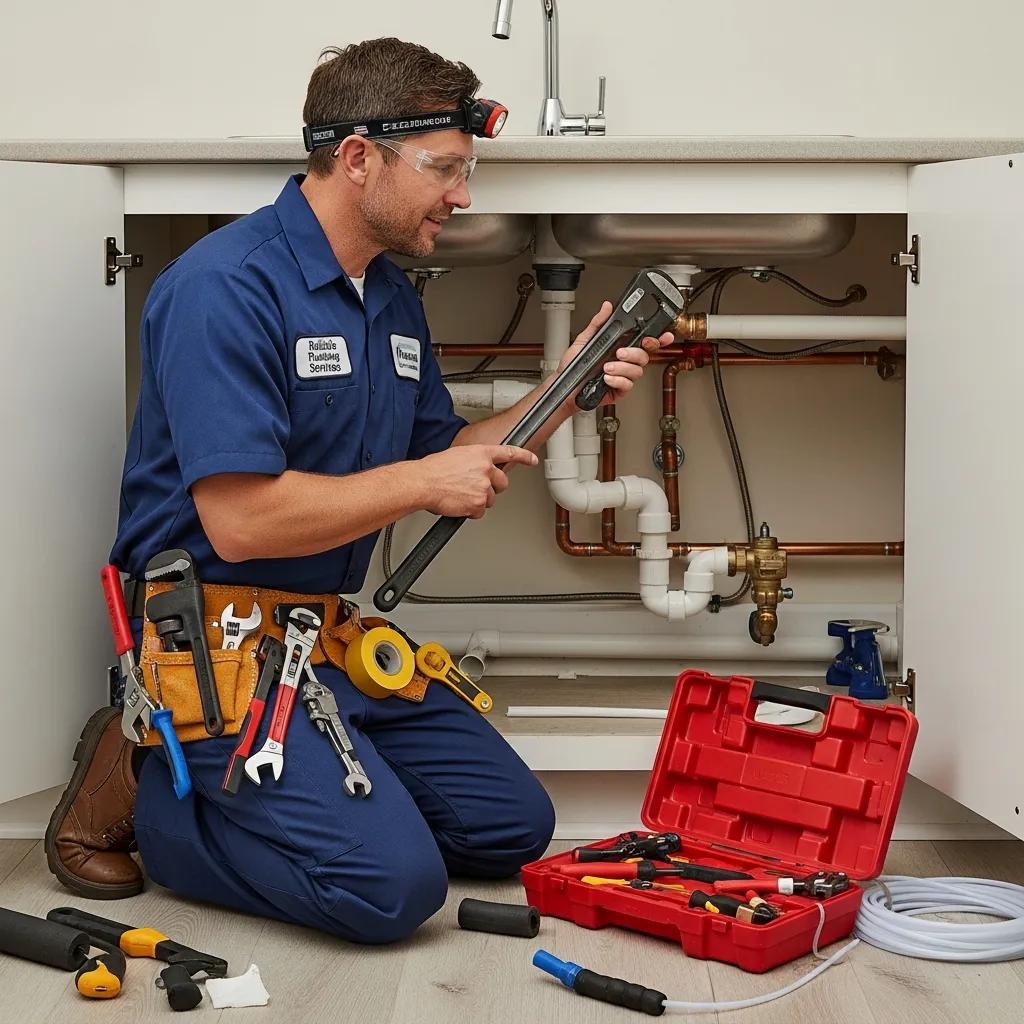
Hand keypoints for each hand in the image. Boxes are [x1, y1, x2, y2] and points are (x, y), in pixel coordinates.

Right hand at [416, 444, 537, 518]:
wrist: (423, 483)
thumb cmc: (433, 470)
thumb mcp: (457, 456)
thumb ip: (473, 462)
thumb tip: (477, 470)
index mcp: (481, 453)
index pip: (509, 452)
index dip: (524, 456)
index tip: (532, 460)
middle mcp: (485, 469)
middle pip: (502, 483)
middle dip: (493, 487)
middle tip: (476, 489)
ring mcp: (484, 487)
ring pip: (490, 499)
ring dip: (478, 500)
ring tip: (460, 495)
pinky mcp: (478, 503)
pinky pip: (480, 512)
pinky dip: (470, 511)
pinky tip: (459, 503)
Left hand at [557, 300, 674, 401]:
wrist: (566, 387)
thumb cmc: (573, 365)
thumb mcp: (584, 340)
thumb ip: (597, 323)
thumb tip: (606, 307)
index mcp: (620, 347)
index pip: (644, 342)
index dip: (658, 339)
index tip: (665, 336)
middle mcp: (624, 362)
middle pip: (644, 356)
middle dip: (633, 354)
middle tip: (619, 353)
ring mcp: (624, 376)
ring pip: (637, 371)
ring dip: (621, 368)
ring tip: (606, 368)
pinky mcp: (620, 390)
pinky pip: (628, 385)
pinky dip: (617, 381)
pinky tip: (606, 379)